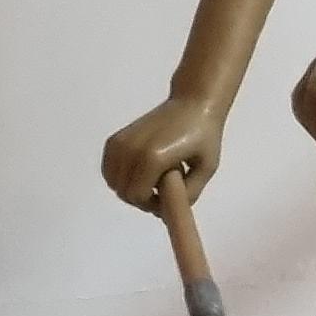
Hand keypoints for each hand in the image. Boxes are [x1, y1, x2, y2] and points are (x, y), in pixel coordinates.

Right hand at [101, 93, 221, 210]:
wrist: (192, 104)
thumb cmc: (204, 135)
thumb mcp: (206, 169)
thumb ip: (190, 194)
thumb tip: (169, 211)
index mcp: (153, 157)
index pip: (138, 196)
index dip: (151, 205)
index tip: (167, 200)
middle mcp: (131, 150)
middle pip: (124, 191)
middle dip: (141, 199)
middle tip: (161, 191)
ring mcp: (120, 143)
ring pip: (113, 181)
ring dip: (130, 187)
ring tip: (152, 179)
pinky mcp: (115, 139)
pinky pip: (109, 169)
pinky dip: (119, 176)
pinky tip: (139, 172)